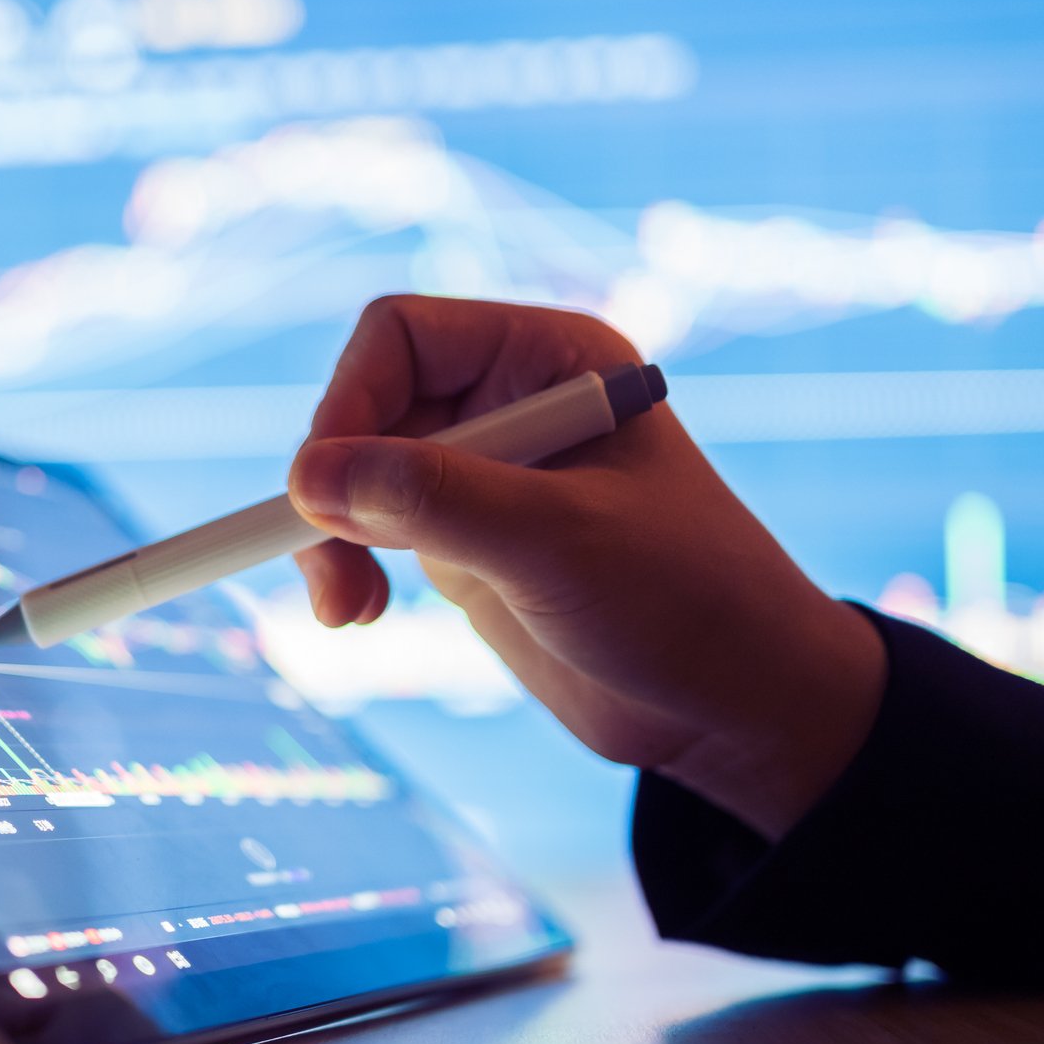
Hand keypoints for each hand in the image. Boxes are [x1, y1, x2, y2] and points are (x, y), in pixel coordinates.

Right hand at [287, 294, 885, 839]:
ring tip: (346, 607)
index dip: (349, 401)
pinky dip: (347, 564)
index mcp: (550, 359)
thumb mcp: (557, 544)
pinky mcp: (467, 543)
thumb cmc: (685, 602)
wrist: (734, 707)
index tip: (323, 489)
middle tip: (330, 565)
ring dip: (330, 534)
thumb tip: (308, 475)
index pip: (403, 336)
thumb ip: (434, 499)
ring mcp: (486, 474)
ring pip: (356, 471)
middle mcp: (511, 402)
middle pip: (365, 402)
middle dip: (334, 482)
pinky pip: (370, 528)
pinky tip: (359, 612)